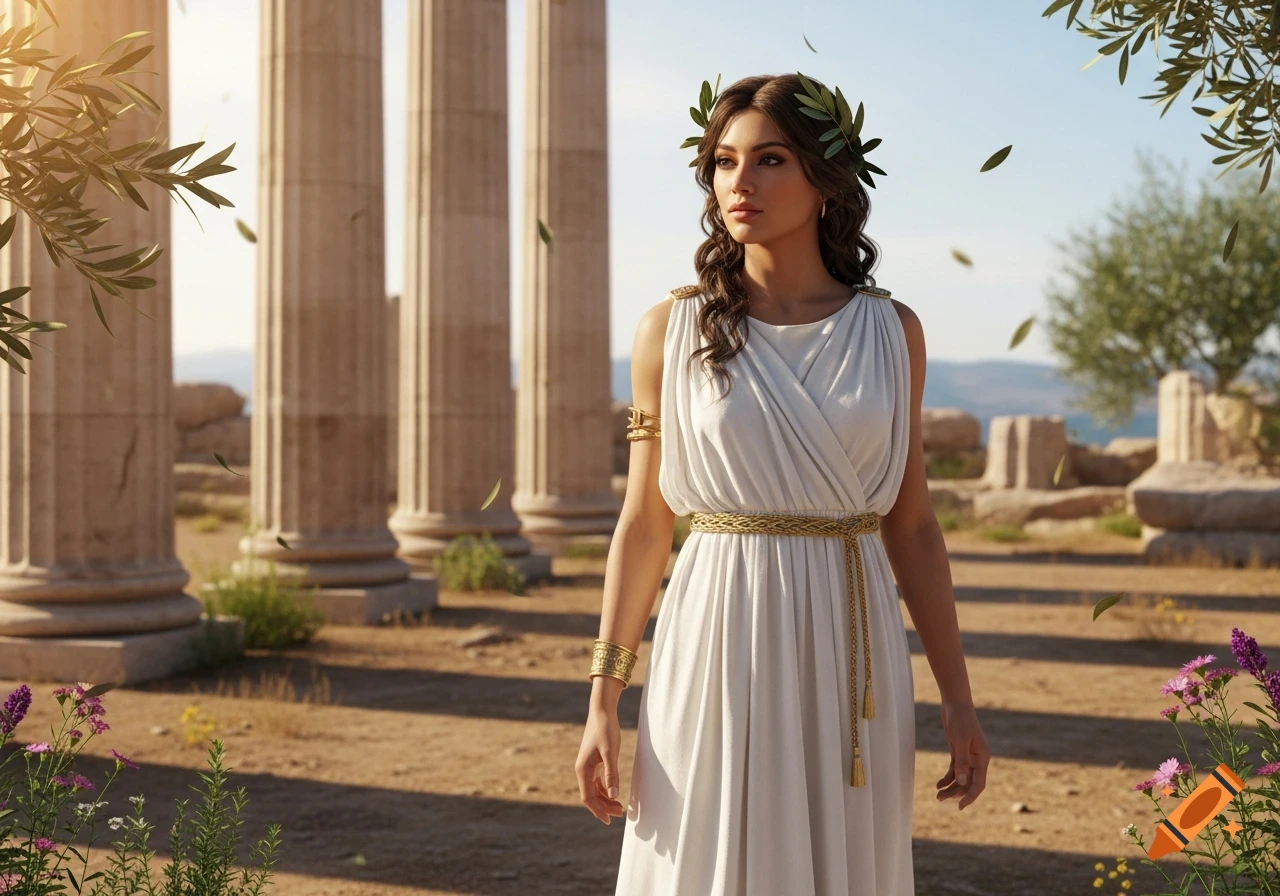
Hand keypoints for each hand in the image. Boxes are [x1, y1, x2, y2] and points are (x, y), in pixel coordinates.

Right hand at [575, 706, 624, 824]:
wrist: (601, 711)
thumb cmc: (606, 730)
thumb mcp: (610, 752)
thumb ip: (611, 774)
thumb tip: (613, 796)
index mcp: (583, 769)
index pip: (588, 797)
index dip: (597, 810)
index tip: (608, 821)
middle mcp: (582, 769)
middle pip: (591, 795)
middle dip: (604, 806)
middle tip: (620, 813)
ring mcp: (586, 765)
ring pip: (593, 788)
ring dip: (604, 798)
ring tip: (619, 805)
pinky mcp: (592, 760)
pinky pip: (596, 780)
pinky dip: (604, 788)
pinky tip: (612, 791)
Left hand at [935, 701, 987, 810]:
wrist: (955, 704)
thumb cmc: (960, 720)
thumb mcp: (960, 741)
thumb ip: (961, 762)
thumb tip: (962, 783)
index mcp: (982, 759)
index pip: (979, 784)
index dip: (970, 797)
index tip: (960, 807)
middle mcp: (977, 759)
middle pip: (968, 783)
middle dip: (956, 793)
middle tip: (940, 800)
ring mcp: (968, 756)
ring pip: (961, 778)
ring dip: (950, 787)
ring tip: (938, 795)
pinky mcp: (958, 751)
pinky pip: (955, 769)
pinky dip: (947, 778)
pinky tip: (938, 785)